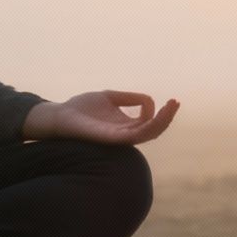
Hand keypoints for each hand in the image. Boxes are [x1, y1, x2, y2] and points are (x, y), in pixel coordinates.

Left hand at [25, 91, 176, 144]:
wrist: (60, 115)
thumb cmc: (82, 108)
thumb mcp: (110, 97)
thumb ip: (129, 98)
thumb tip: (149, 101)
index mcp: (125, 126)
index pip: (150, 124)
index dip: (159, 112)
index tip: (161, 100)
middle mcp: (124, 134)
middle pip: (153, 130)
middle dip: (167, 117)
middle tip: (176, 102)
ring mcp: (118, 138)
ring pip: (147, 134)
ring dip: (162, 121)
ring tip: (171, 106)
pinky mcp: (110, 138)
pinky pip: (133, 135)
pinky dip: (146, 125)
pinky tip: (152, 113)